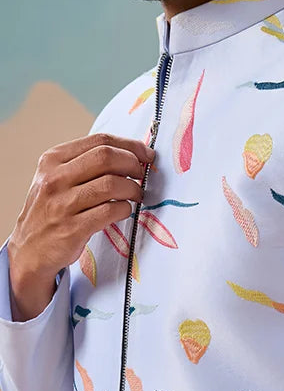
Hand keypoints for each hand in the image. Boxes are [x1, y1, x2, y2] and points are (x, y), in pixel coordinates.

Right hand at [6, 133, 154, 320]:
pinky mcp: (73, 228)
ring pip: (111, 184)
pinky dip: (125, 210)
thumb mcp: (57, 180)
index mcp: (53, 160)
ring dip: (132, 189)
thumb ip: (85, 165)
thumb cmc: (51, 212)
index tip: (146, 154)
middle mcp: (56, 178)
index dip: (130, 146)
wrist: (30, 250)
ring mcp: (63, 204)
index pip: (99, 141)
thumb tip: (128, 155)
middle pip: (106, 158)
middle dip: (133, 165)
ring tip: (137, 196)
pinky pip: (110, 212)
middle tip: (142, 176)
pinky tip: (125, 211)